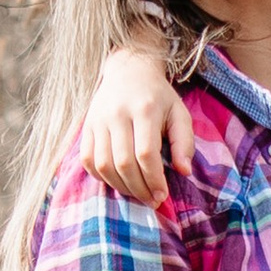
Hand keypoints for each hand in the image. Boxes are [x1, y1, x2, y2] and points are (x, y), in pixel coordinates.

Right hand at [81, 44, 191, 205]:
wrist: (129, 71)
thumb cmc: (158, 97)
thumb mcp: (179, 113)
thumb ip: (184, 142)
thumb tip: (184, 172)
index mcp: (144, 109)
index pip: (145, 153)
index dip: (153, 179)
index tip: (162, 195)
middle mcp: (117, 114)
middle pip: (123, 163)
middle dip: (138, 188)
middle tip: (151, 200)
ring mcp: (98, 120)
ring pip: (103, 164)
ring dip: (120, 186)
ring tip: (136, 193)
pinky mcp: (86, 127)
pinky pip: (87, 160)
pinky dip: (101, 177)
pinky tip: (117, 181)